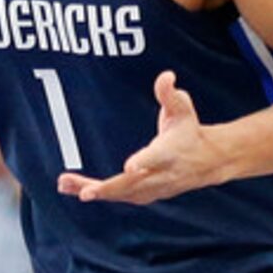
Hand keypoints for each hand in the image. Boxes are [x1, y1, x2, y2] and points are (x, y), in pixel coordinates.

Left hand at [59, 72, 225, 205]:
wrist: (208, 161)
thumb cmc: (189, 130)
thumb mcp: (183, 109)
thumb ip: (170, 94)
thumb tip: (166, 75)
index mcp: (170, 152)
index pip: (157, 157)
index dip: (144, 161)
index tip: (130, 166)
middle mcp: (162, 173)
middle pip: (134, 184)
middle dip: (108, 189)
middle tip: (84, 193)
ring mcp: (154, 187)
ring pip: (122, 194)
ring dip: (94, 190)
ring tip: (64, 183)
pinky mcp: (145, 194)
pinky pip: (119, 197)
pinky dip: (98, 193)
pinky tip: (74, 188)